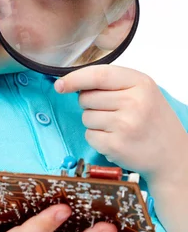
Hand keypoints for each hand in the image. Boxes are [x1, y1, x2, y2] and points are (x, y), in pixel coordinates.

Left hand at [54, 65, 187, 181]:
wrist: (172, 156)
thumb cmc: (152, 120)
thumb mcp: (142, 91)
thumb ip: (112, 82)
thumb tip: (69, 83)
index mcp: (141, 83)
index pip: (98, 75)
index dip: (74, 79)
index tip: (60, 84)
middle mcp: (134, 102)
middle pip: (86, 97)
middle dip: (89, 104)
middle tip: (112, 112)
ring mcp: (125, 125)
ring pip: (85, 117)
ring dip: (94, 122)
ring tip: (117, 127)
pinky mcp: (116, 146)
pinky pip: (89, 136)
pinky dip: (97, 138)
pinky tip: (116, 139)